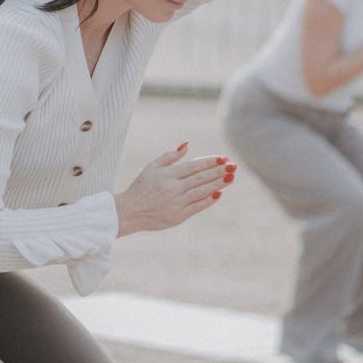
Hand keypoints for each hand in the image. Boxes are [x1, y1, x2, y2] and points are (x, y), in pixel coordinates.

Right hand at [114, 143, 234, 236]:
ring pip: (202, 191)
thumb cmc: (141, 187)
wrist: (129, 212)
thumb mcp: (151, 167)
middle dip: (219, 171)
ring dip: (218, 184)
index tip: (223, 158)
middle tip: (233, 166)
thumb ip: (169, 156)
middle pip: (201, 178)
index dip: (210, 162)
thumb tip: (187, 145)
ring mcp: (176, 203)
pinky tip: (219, 193)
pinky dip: (209, 200)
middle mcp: (172, 188)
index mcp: (166, 175)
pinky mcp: (178, 217)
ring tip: (231, 177)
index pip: (193, 166)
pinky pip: (197, 207)